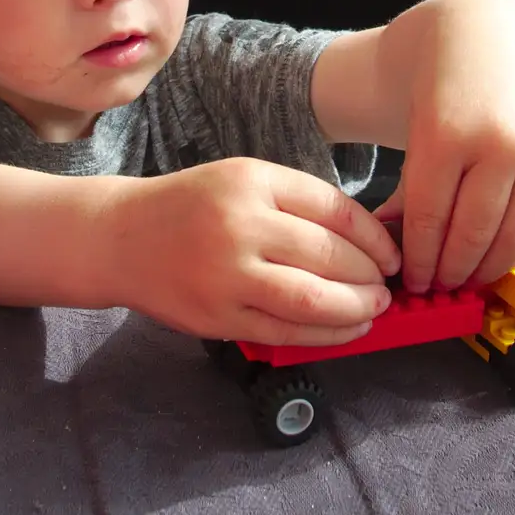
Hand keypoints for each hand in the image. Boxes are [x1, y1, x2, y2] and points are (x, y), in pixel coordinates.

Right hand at [105, 158, 400, 345]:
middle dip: (371, 277)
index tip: (392, 253)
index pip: (335, 209)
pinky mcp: (218, 318)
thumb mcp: (243, 180)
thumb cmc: (191, 206)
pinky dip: (326, 334)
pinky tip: (346, 329)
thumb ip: (297, 203)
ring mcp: (227, 275)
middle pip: (330, 255)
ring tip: (374, 309)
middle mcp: (240, 225)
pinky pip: (286, 332)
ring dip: (356, 309)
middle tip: (388, 286)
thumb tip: (367, 240)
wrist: (121, 238)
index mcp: (252, 182)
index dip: (375, 237)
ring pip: (313, 299)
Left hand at [373, 0, 514, 293]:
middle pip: (472, 233)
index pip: (429, 218)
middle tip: (440, 285)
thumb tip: (393, 246)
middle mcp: (499, 142)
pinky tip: (508, 257)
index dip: (420, 258)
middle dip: (452, 270)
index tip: (415, 279)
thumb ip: (407, 190)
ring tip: (470, 278)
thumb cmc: (442, 84)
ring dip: (490, 267)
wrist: (488, 36)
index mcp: (446, 134)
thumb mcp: (411, 129)